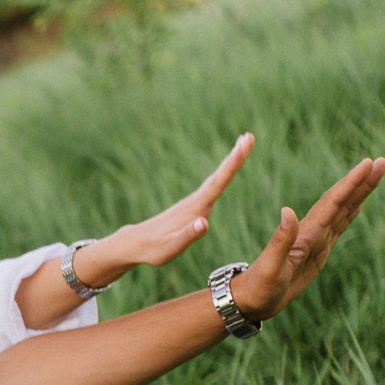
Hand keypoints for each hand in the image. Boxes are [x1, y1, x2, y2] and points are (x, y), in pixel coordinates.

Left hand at [75, 133, 253, 288]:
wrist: (135, 243)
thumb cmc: (153, 249)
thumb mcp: (171, 247)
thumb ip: (188, 236)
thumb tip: (204, 222)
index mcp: (194, 208)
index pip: (217, 183)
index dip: (232, 164)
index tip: (244, 145)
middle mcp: (195, 201)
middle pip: (218, 176)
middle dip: (235, 157)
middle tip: (249, 136)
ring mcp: (193, 203)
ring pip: (215, 179)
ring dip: (231, 162)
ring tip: (243, 145)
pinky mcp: (191, 207)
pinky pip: (211, 186)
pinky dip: (222, 175)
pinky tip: (226, 170)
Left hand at [228, 157, 384, 321]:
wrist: (250, 300)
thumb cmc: (259, 287)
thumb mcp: (270, 267)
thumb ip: (280, 241)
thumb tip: (287, 211)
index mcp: (305, 234)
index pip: (332, 202)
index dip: (351, 184)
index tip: (368, 164)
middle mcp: (312, 232)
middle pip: (341, 201)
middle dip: (361, 182)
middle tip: (382, 161)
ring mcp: (316, 240)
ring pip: (343, 211)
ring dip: (359, 193)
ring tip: (376, 174)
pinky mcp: (317, 251)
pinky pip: (338, 227)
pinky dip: (350, 213)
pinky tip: (357, 205)